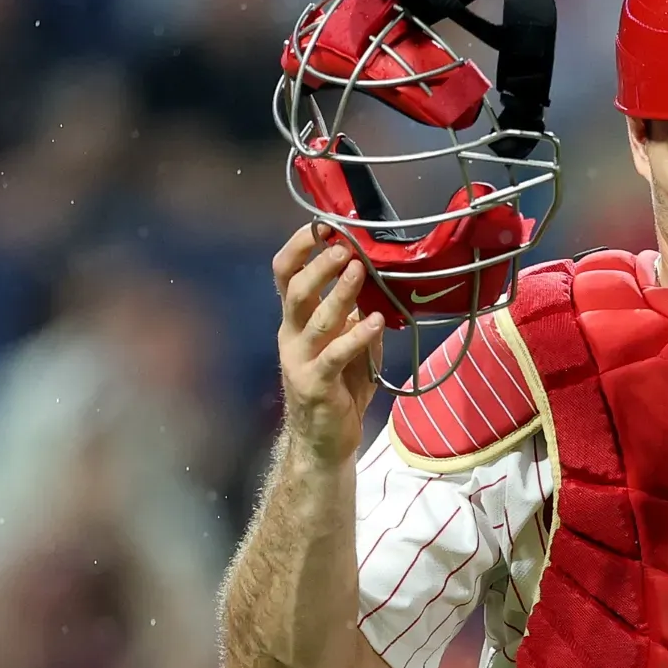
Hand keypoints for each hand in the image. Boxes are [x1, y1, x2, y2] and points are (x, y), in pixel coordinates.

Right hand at [273, 223, 384, 465]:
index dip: (299, 249)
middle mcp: (292, 336)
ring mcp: (300, 360)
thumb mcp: (352, 347)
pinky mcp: (316, 384)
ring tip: (359, 272)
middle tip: (343, 248)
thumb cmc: (338, 390)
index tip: (321, 225)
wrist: (324, 442)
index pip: (286, 275)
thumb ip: (359, 318)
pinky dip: (357, 336)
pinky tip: (376, 322)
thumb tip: (380, 285)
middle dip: (318, 266)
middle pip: (295, 291)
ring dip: (339, 294)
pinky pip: (335, 355)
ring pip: (316, 319)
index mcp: (296, 322)